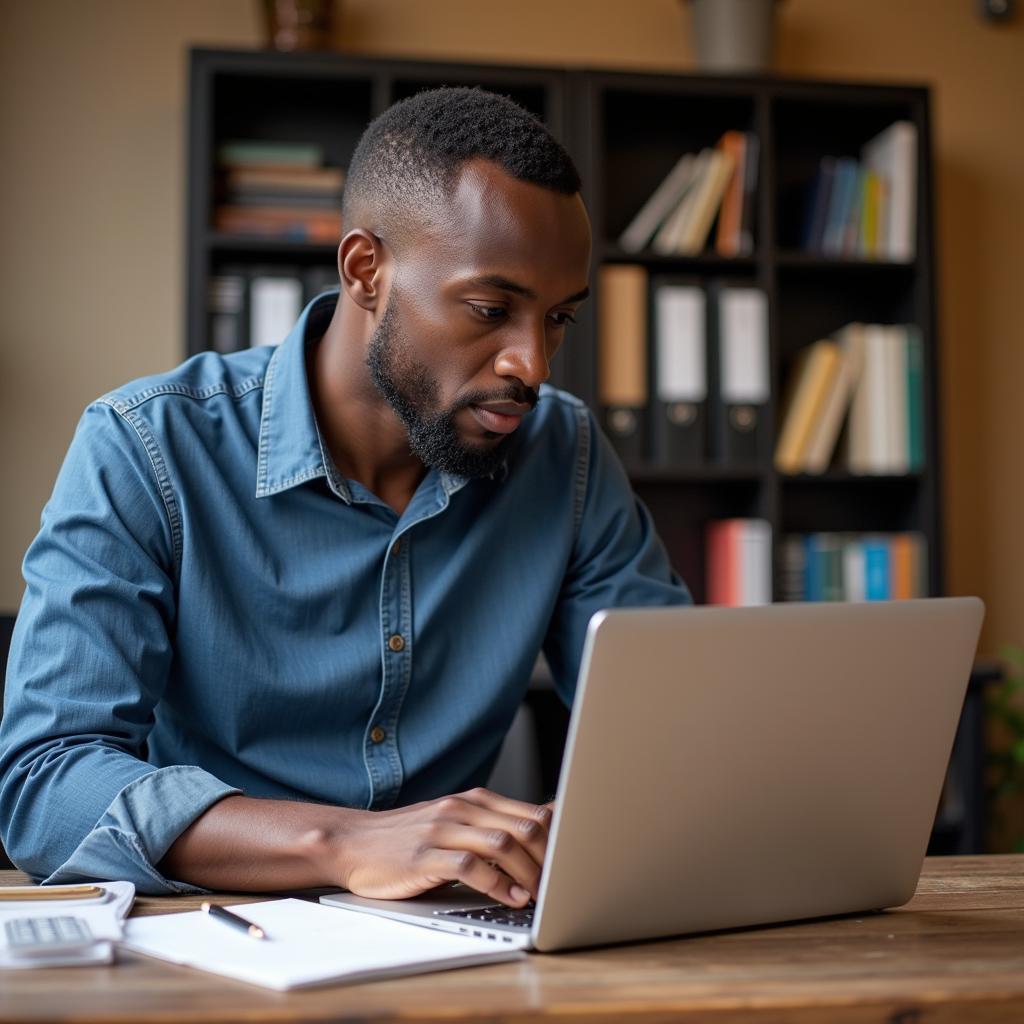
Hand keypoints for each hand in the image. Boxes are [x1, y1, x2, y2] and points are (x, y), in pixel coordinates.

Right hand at [334, 788, 551, 907]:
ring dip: (528, 872)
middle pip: (524, 826)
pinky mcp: (425, 855)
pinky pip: (471, 865)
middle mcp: (462, 808)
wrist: (354, 841)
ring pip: (502, 843)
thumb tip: (542, 835)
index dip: (559, 840)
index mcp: (474, 800)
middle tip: (560, 884)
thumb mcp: (454, 823)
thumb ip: (491, 826)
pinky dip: (497, 884)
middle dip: (549, 858)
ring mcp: (443, 829)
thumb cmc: (409, 838)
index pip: (533, 811)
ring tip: (539, 894)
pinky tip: (509, 897)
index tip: (571, 864)